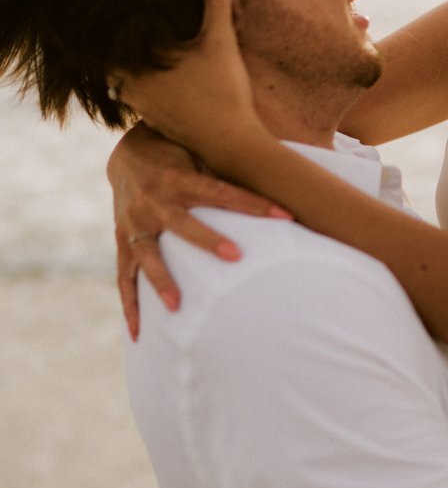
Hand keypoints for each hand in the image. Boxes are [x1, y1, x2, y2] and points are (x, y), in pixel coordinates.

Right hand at [110, 123, 289, 337]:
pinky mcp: (123, 242)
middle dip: (208, 241)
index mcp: (177, 178)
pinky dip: (130, 306)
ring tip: (177, 307)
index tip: (285, 215)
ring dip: (161, 281)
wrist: (126, 155)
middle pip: (183, 225)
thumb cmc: (179, 155)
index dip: (253, 203)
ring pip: (148, 255)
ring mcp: (134, 225)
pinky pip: (124, 278)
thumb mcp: (200, 153)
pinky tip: (138, 334)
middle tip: (236, 256)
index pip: (221, 191)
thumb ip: (230, 168)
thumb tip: (285, 176)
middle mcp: (153, 202)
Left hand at [112, 0, 265, 163]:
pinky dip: (141, 85)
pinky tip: (161, 79)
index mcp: (137, 62)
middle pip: (108, 58)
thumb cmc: (225, 90)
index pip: (103, 36)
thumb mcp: (221, 39)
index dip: (103, 20)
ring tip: (142, 50)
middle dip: (117, 45)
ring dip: (128, 66)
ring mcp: (137, 105)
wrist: (233, 143)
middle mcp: (128, 84)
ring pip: (119, 79)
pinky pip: (134, 97)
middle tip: (119, 24)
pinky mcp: (150, 120)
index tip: (100, 5)